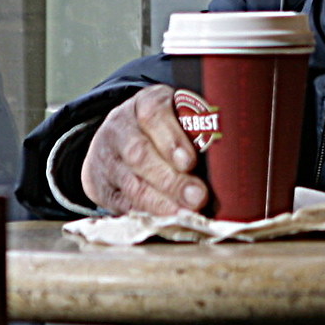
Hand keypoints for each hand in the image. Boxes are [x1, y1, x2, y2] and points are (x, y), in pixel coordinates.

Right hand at [81, 84, 208, 215]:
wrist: (115, 140)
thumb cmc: (163, 129)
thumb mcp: (178, 115)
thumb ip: (198, 127)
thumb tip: (225, 156)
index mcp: (143, 102)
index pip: (153, 114)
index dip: (171, 138)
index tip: (190, 161)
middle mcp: (119, 127)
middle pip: (139, 153)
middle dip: (170, 179)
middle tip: (197, 197)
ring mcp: (106, 157)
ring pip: (130, 182)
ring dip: (159, 202)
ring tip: (184, 214)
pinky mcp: (99, 185)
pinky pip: (121, 202)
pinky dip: (145, 213)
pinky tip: (164, 221)